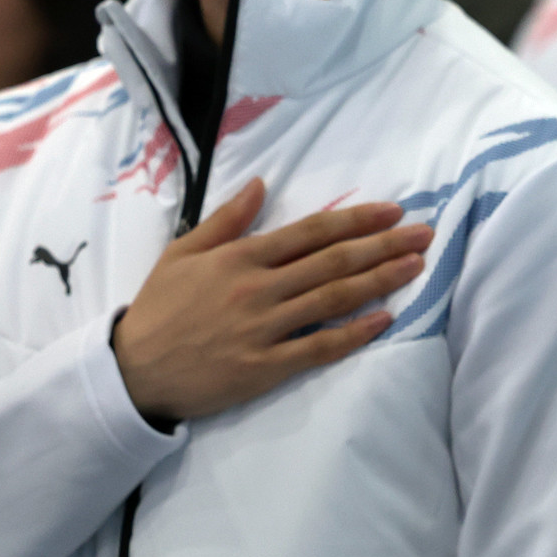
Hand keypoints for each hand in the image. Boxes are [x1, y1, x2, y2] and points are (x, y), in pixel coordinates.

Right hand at [112, 178, 432, 422]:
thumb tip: (261, 183)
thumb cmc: (159, 309)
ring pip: (334, 299)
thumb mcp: (183, 253)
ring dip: (381, 281)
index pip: (312, 232)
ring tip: (416, 266)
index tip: (392, 210)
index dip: (357, 220)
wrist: (131, 373)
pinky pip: (319, 347)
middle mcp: (259, 289)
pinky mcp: (265, 367)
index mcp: (241, 257)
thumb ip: (227, 220)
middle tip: (425, 233)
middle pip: (334, 261)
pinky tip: (385, 319)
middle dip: (385, 245)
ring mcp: (264, 329)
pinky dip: (355, 333)